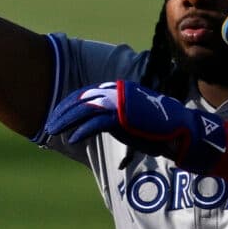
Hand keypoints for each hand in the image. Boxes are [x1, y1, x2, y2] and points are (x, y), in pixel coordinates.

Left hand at [42, 81, 227, 171]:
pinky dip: (81, 131)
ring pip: (85, 110)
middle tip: (48, 124)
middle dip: (63, 112)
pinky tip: (70, 139)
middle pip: (82, 100)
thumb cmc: (155, 128)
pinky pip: (96, 123)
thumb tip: (97, 124)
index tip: (56, 115)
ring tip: (52, 131)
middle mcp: (116, 92)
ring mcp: (120, 103)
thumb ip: (112, 118)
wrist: (179, 129)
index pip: (86, 94)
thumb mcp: (129, 120)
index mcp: (117, 89)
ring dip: (66, 121)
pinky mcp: (123, 116)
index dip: (69, 105)